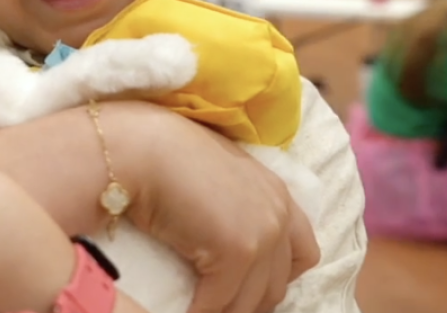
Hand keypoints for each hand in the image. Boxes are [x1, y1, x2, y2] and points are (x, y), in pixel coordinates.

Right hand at [117, 105, 319, 312]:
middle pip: (277, 287)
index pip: (303, 254)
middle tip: (220, 304)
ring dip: (225, 310)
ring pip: (250, 303)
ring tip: (204, 308)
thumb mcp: (220, 178)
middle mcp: (278, 214)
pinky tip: (186, 309)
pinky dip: (200, 311)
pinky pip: (219, 302)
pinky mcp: (237, 251)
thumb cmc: (168, 158)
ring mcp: (262, 233)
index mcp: (278, 194)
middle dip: (248, 302)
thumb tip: (230, 239)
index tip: (248, 288)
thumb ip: (241, 203)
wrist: (142, 149)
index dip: (276, 278)